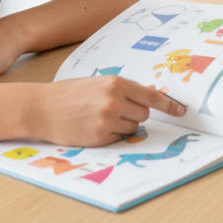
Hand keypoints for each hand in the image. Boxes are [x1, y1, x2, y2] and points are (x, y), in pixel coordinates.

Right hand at [37, 77, 186, 145]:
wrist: (42, 108)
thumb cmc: (69, 93)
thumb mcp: (99, 83)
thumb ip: (124, 89)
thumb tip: (150, 95)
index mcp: (116, 84)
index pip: (151, 96)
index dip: (169, 105)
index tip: (181, 111)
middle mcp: (114, 102)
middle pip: (144, 114)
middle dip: (135, 114)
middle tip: (116, 110)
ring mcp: (107, 121)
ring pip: (133, 128)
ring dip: (123, 125)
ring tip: (101, 117)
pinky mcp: (100, 137)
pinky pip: (119, 138)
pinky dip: (111, 134)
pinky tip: (94, 126)